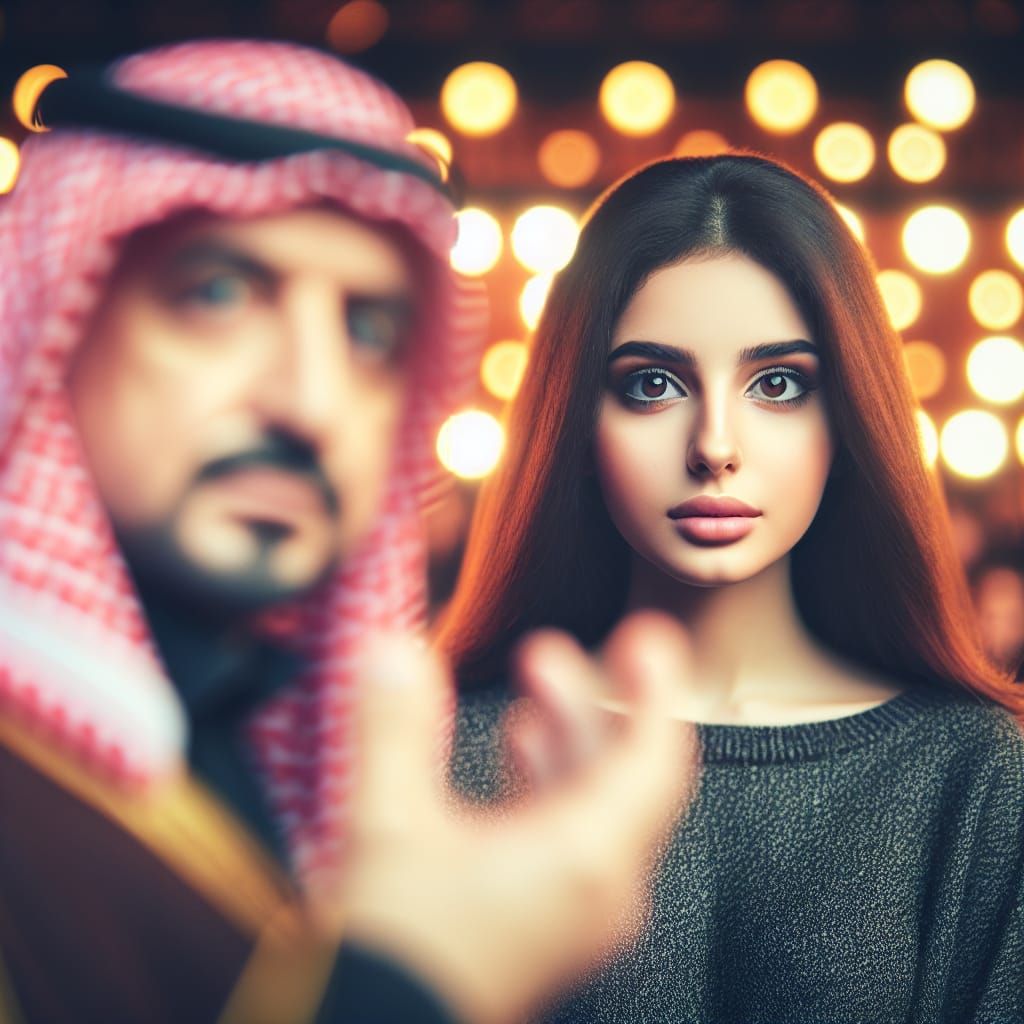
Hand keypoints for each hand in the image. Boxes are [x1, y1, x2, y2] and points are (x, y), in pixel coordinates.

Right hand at [323, 612, 697, 1023]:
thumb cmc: (400, 957)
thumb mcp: (388, 828)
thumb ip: (394, 728)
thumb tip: (394, 650)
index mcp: (584, 859)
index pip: (657, 757)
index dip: (656, 688)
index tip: (644, 637)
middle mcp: (600, 886)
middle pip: (621, 771)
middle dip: (585, 701)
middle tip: (546, 651)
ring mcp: (580, 908)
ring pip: (597, 801)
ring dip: (565, 737)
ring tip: (527, 690)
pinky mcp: (552, 918)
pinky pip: (575, 832)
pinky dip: (552, 781)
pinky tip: (516, 748)